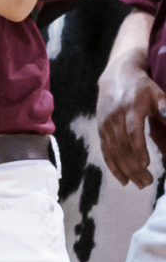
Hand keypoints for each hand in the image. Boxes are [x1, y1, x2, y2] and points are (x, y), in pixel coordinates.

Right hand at [101, 64, 160, 186]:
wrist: (115, 78)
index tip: (146, 164)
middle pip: (123, 147)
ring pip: (114, 152)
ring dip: (126, 170)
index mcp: (130, 109)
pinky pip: (106, 152)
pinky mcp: (102, 131)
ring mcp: (106, 126)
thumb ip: (165, 107)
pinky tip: (123, 180)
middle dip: (134, 166)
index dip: (137, 148)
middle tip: (148, 182)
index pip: (132, 132)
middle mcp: (115, 119)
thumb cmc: (141, 88)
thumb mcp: (156, 93)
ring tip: (140, 184)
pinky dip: (113, 167)